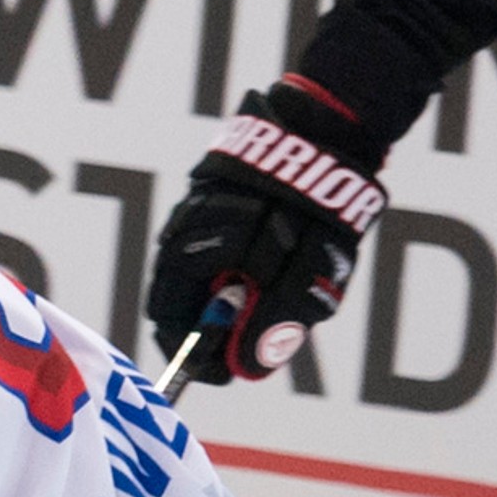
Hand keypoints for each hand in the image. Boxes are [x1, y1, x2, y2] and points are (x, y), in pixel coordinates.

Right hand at [147, 84, 387, 385]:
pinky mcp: (210, 202)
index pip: (172, 327)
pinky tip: (275, 251)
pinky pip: (213, 250)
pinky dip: (239, 265)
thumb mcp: (304, 271)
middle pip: (182, 305)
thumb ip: (275, 320)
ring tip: (280, 276)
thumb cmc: (313, 202)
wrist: (324, 127)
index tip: (230, 369)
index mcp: (190, 258)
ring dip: (234, 291)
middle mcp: (179, 238)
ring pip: (200, 278)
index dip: (198, 357)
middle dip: (220, 324)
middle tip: (266, 324)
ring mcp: (192, 217)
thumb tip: (247, 368)